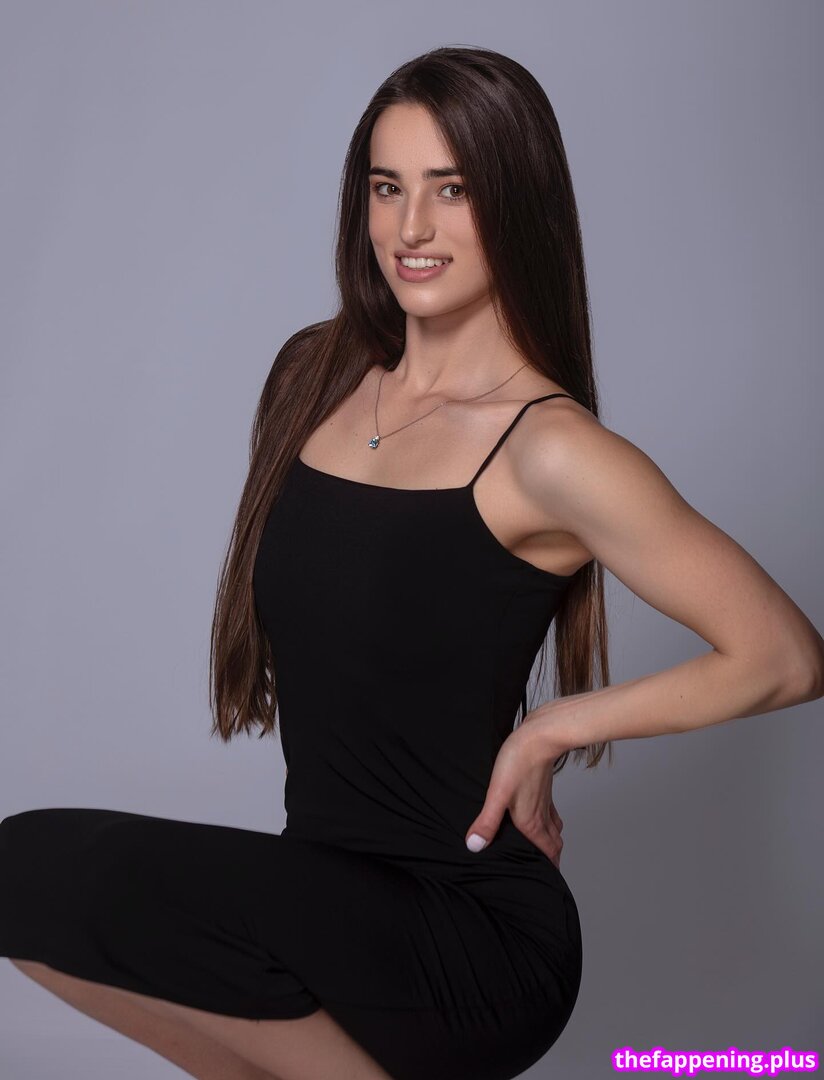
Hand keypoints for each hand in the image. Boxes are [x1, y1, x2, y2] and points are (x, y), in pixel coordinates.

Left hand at [464, 717, 564, 867]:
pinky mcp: (544, 786)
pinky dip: (550, 820)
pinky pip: (551, 810)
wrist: (539, 735)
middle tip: (546, 869)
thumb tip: (475, 846)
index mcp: (531, 821)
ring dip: (551, 840)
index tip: (547, 882)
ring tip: (545, 848)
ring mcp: (545, 799)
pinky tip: (541, 815)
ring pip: (554, 827)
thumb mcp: (497, 793)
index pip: (547, 852)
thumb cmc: (518, 762)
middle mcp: (541, 813)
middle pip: (553, 843)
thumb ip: (487, 821)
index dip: (549, 868)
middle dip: (552, 858)